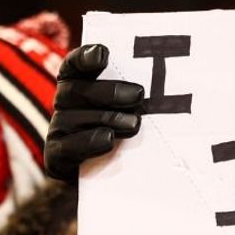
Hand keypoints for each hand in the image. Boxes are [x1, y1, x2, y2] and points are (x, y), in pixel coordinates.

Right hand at [44, 44, 144, 183]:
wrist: (110, 180)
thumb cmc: (128, 132)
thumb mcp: (135, 109)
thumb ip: (138, 92)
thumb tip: (178, 77)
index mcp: (79, 84)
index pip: (74, 66)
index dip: (85, 57)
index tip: (104, 54)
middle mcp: (64, 105)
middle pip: (75, 91)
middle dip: (108, 92)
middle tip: (138, 95)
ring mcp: (58, 131)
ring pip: (72, 119)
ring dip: (106, 118)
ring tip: (134, 123)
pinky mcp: (57, 158)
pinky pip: (66, 148)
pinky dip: (88, 142)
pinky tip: (108, 139)